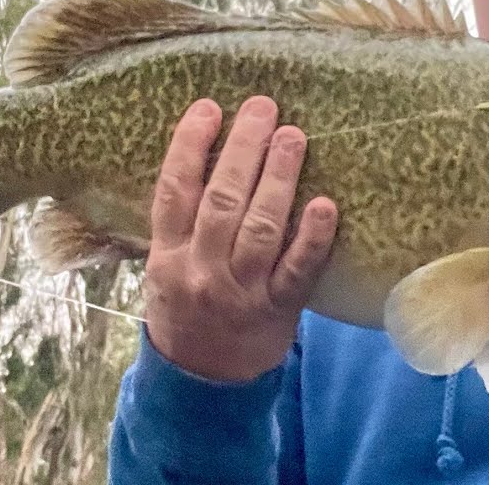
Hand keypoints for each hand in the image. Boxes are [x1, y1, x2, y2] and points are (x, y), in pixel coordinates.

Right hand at [143, 95, 337, 381]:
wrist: (202, 382)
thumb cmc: (186, 309)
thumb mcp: (163, 268)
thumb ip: (179, 222)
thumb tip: (202, 153)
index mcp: (167, 255)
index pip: (173, 191)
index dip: (189, 146)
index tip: (209, 107)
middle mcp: (201, 270)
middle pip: (221, 201)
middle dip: (243, 149)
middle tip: (263, 107)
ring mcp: (241, 291)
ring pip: (260, 228)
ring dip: (278, 178)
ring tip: (293, 136)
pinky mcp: (278, 310)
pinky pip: (297, 270)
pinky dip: (311, 238)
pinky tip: (325, 205)